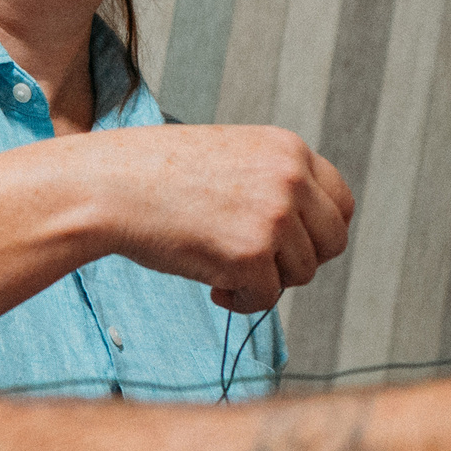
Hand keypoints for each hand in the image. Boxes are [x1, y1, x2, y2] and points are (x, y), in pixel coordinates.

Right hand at [81, 126, 354, 310]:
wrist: (109, 186)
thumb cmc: (158, 175)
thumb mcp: (232, 156)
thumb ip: (274, 182)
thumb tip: (308, 231)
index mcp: (288, 148)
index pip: (340, 200)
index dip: (319, 231)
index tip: (292, 245)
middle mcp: (290, 179)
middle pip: (332, 241)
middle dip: (300, 261)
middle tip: (260, 264)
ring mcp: (273, 218)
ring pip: (302, 273)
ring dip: (266, 280)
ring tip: (222, 268)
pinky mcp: (250, 256)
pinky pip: (267, 299)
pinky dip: (241, 302)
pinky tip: (211, 286)